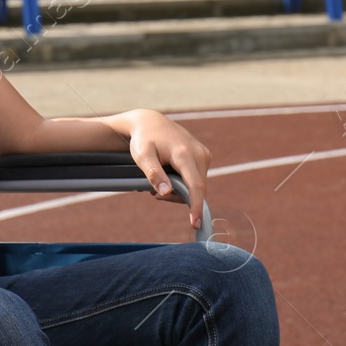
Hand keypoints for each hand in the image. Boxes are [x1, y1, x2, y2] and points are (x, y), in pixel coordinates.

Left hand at [120, 109, 211, 229]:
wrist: (151, 122)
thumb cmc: (144, 139)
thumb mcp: (142, 156)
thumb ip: (153, 174)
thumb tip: (166, 192)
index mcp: (185, 154)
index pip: (195, 186)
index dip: (196, 207)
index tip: (196, 223)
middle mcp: (199, 154)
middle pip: (196, 189)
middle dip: (178, 198)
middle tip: (154, 194)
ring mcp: (204, 155)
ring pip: (197, 186)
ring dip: (179, 192)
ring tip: (157, 185)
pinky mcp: (204, 157)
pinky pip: (197, 179)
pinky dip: (184, 185)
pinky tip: (168, 179)